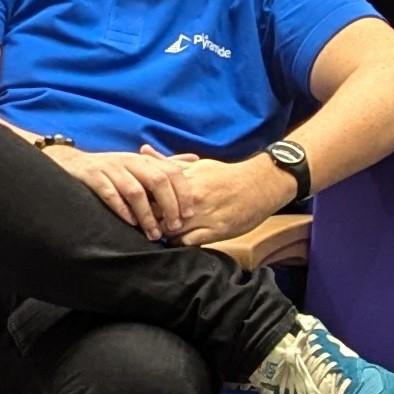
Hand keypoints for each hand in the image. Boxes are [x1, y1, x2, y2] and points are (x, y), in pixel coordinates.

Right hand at [47, 143, 187, 239]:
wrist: (74, 163)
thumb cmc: (114, 169)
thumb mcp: (141, 163)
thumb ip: (167, 163)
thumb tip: (196, 159)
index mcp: (145, 159)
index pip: (172, 172)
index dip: (183, 192)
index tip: (189, 214)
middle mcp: (131, 161)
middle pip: (157, 181)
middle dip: (169, 205)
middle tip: (174, 227)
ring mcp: (111, 169)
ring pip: (135, 191)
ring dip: (147, 215)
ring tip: (153, 234)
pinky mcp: (93, 177)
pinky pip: (110, 193)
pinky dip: (121, 209)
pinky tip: (130, 223)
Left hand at [147, 148, 297, 246]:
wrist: (260, 184)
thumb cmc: (226, 175)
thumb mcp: (196, 165)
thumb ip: (168, 162)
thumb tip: (143, 150)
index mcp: (185, 181)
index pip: (150, 193)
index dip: (138, 200)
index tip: (133, 204)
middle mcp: (192, 200)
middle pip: (156, 214)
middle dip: (146, 219)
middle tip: (140, 223)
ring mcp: (203, 217)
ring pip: (170, 231)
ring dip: (161, 234)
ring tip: (156, 234)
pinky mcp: (216, 232)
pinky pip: (188, 243)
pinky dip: (178, 243)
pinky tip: (175, 241)